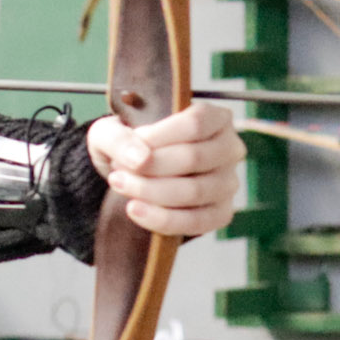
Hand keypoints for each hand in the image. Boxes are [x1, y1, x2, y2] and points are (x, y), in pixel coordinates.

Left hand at [84, 103, 243, 237]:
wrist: (131, 175)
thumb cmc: (129, 145)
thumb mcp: (111, 132)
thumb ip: (118, 138)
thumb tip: (140, 158)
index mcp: (214, 118)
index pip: (194, 123)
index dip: (159, 136)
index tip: (132, 143)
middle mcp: (229, 148)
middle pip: (193, 158)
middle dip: (150, 168)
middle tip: (119, 171)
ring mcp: (228, 182)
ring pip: (194, 191)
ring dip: (151, 192)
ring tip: (122, 186)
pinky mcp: (220, 212)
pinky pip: (196, 221)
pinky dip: (162, 219)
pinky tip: (135, 210)